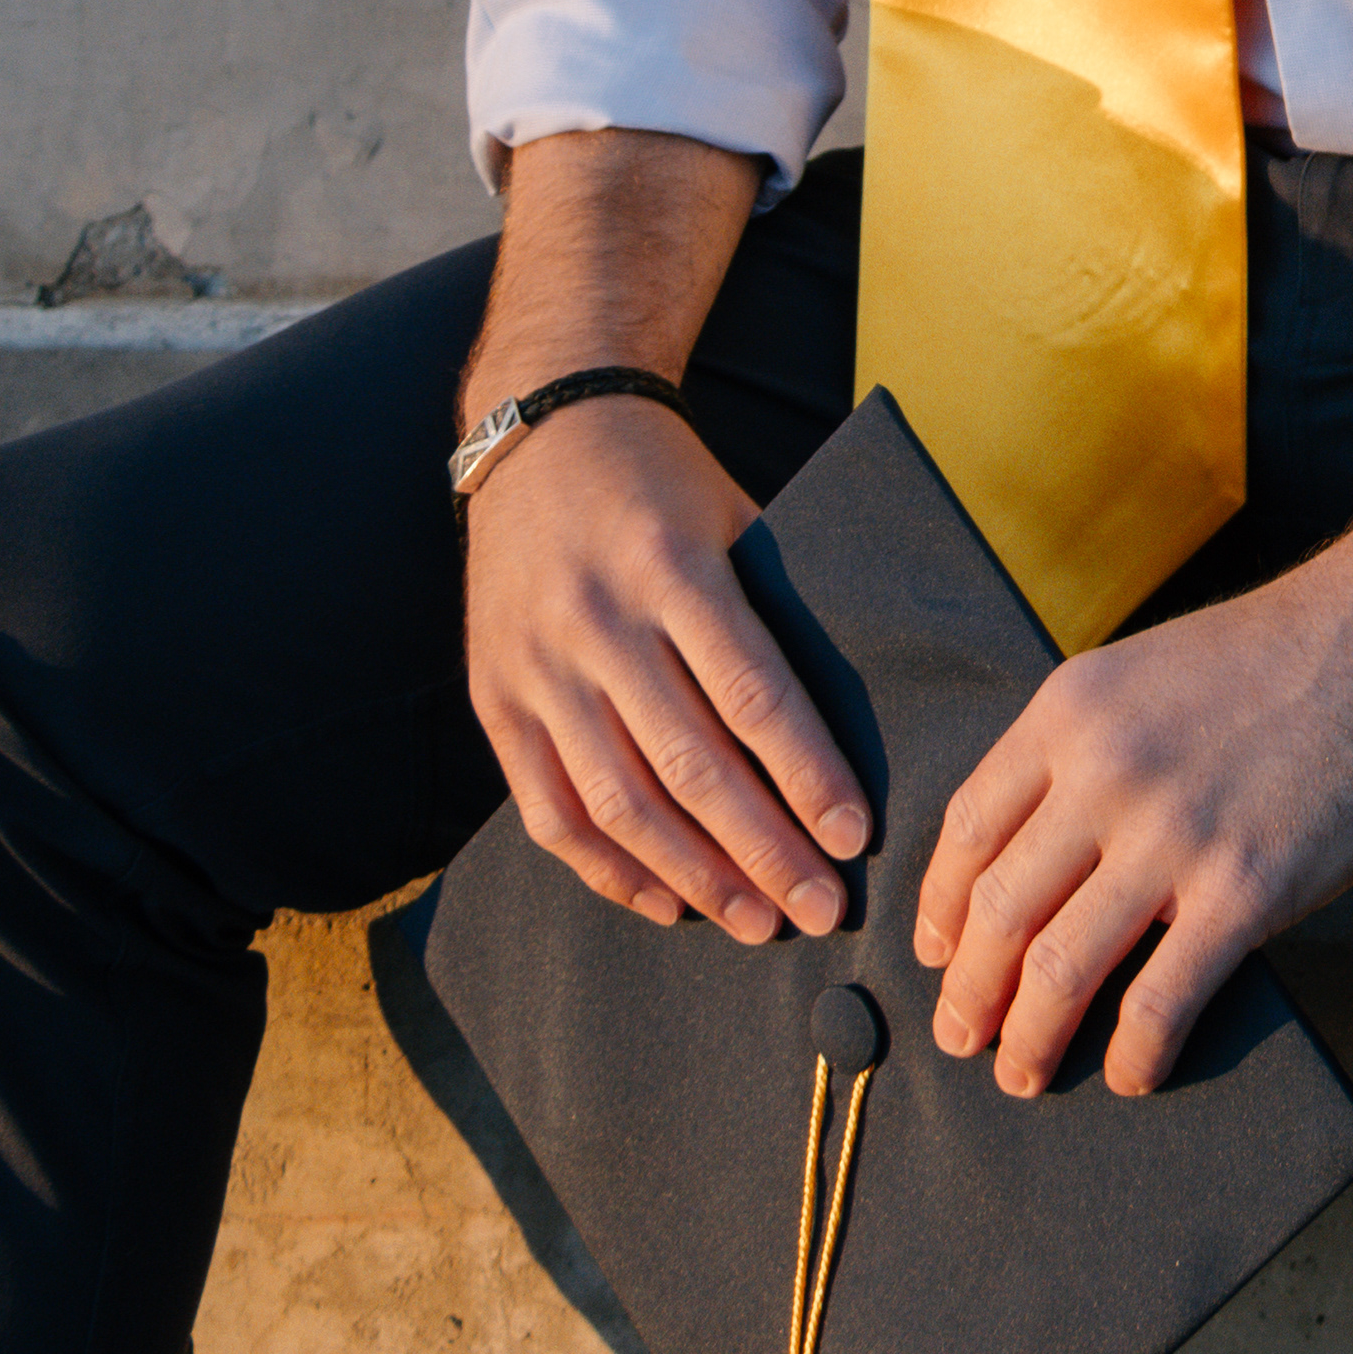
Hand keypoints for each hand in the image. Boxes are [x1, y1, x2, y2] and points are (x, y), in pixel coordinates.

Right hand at [461, 396, 871, 943]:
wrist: (540, 430)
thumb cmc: (665, 480)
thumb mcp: (734, 517)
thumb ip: (771, 612)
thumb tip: (843, 731)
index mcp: (670, 566)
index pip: (751, 693)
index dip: (806, 774)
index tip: (855, 835)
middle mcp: (597, 622)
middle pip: (689, 765)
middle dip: (764, 850)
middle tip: (821, 908)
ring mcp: (537, 667)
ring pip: (618, 802)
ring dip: (695, 877)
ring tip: (759, 923)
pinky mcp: (496, 699)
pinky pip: (551, 810)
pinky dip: (610, 869)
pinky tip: (668, 903)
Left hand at [914, 548, 1352, 1095]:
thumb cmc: (1280, 654)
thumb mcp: (1145, 671)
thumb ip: (1087, 747)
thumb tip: (1046, 847)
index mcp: (1069, 711)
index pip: (968, 830)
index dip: (940, 908)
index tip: (940, 956)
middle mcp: (1104, 772)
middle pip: (998, 911)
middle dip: (969, 993)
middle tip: (962, 1039)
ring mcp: (1172, 834)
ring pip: (1059, 969)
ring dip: (1030, 1038)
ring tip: (1024, 1074)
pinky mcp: (1245, 889)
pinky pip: (1160, 1001)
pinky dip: (1134, 1054)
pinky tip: (1132, 1073)